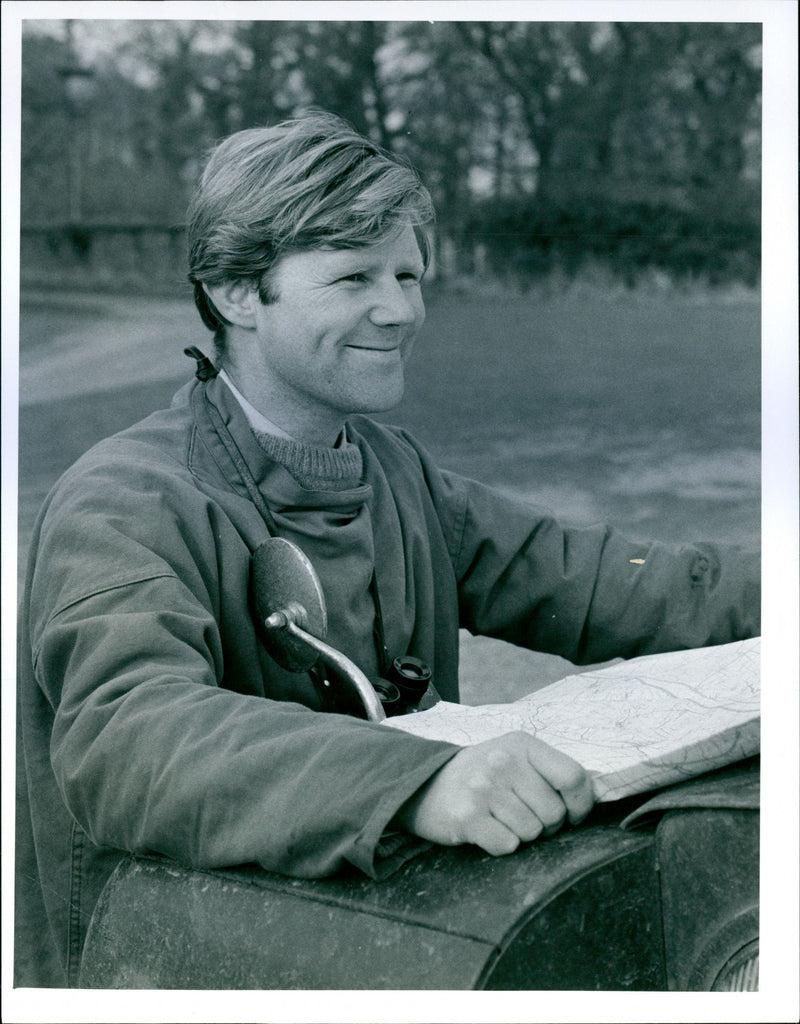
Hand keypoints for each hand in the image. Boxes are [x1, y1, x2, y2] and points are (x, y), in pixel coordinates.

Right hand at [393, 732, 594, 855]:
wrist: (424, 784)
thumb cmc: (481, 775)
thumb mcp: (515, 757)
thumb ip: (550, 771)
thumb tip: (592, 798)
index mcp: (523, 744)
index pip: (573, 777)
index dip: (580, 804)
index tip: (572, 814)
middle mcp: (503, 761)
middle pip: (554, 813)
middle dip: (546, 825)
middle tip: (523, 815)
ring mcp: (484, 788)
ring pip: (532, 832)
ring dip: (522, 835)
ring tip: (501, 819)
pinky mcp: (467, 816)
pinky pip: (508, 845)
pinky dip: (501, 845)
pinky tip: (487, 829)